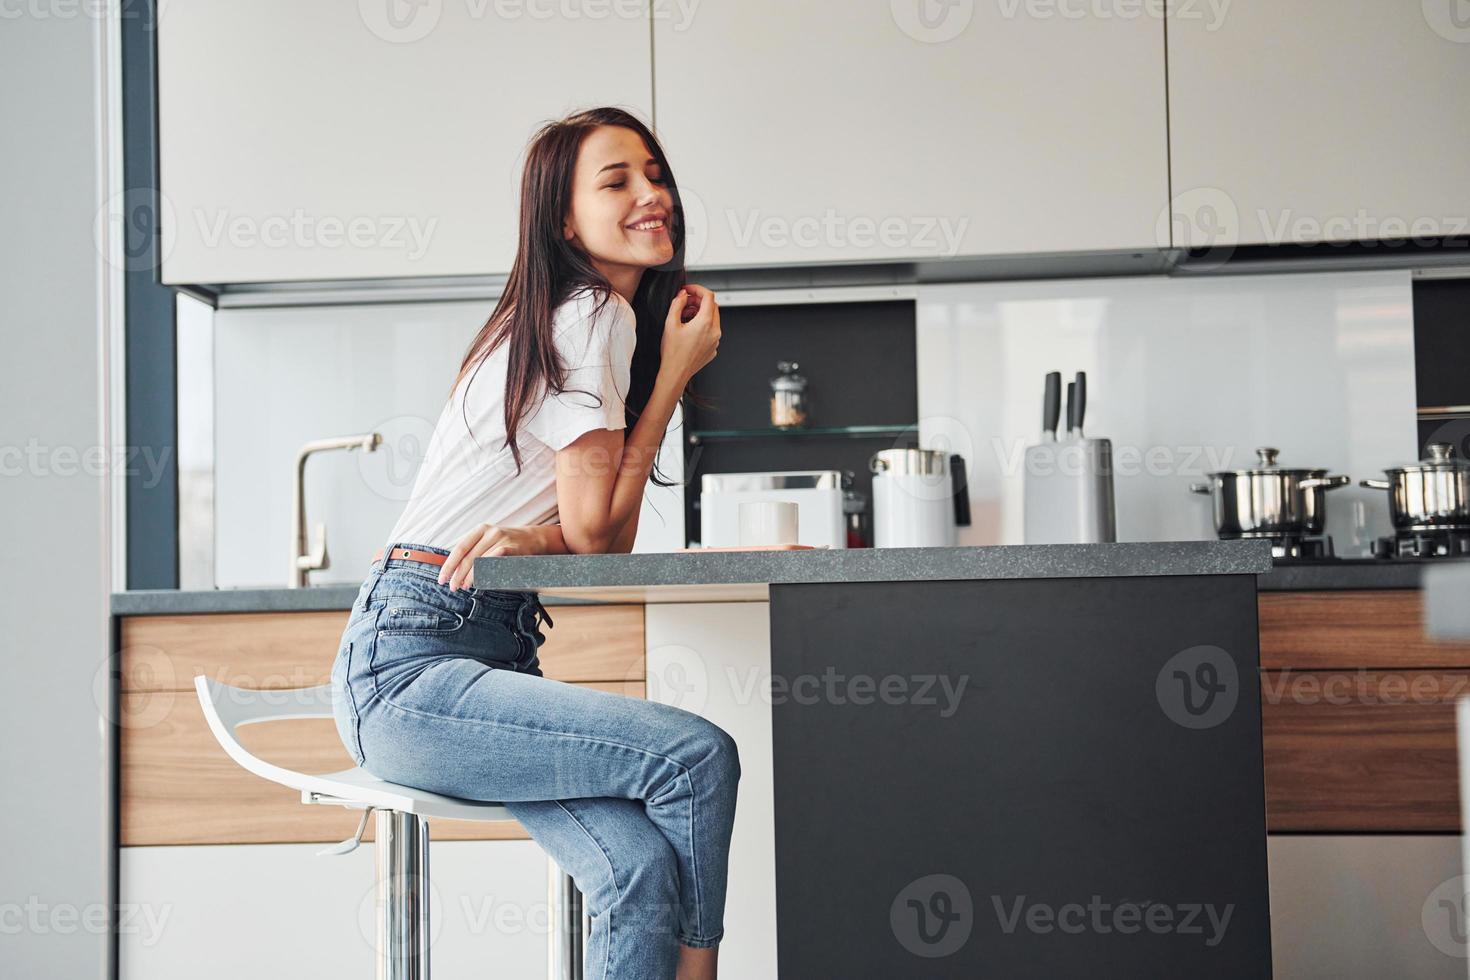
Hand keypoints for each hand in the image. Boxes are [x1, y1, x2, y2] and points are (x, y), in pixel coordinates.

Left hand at [437, 523, 558, 590]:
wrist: (535, 538)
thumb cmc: (509, 544)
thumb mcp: (490, 542)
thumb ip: (475, 553)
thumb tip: (455, 572)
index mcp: (480, 530)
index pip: (460, 548)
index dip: (449, 564)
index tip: (442, 578)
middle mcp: (490, 532)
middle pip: (468, 556)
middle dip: (458, 574)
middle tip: (453, 587)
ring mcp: (502, 539)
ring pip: (480, 560)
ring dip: (470, 576)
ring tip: (464, 587)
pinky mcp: (512, 548)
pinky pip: (495, 561)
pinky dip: (486, 572)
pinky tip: (480, 581)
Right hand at [660, 283, 720, 385]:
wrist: (675, 373)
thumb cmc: (672, 353)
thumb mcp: (670, 323)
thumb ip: (677, 304)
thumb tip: (683, 295)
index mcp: (705, 323)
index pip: (708, 296)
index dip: (697, 289)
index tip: (689, 290)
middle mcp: (714, 331)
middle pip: (712, 306)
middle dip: (698, 301)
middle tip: (685, 303)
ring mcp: (715, 341)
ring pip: (713, 318)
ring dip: (700, 313)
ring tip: (685, 317)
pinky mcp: (713, 348)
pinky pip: (711, 331)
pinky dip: (703, 325)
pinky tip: (689, 330)